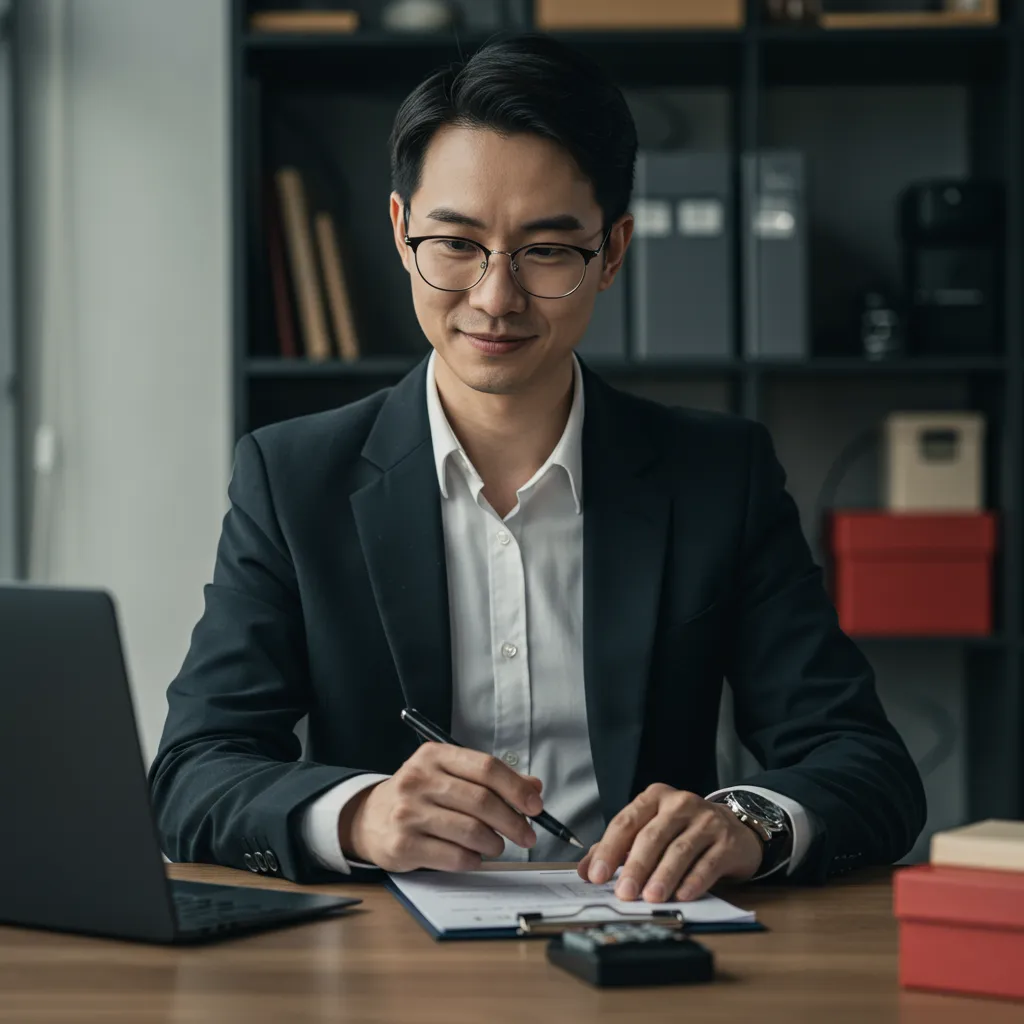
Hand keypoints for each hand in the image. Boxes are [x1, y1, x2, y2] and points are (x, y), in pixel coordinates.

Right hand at [339, 743, 543, 871]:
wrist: (370, 818)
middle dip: (513, 822)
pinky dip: (473, 860)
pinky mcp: (403, 845)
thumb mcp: (450, 775)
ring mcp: (408, 813)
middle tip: (527, 835)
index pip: (486, 767)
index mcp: (434, 756)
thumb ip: (491, 780)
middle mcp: (418, 780)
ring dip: (494, 844)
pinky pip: (454, 857)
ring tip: (496, 846)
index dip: (516, 788)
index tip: (536, 807)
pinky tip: (473, 857)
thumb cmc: (420, 795)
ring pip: (471, 831)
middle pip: (481, 801)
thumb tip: (533, 789)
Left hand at [576, 784, 763, 902]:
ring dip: (663, 876)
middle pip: (652, 836)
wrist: (734, 828)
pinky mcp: (727, 841)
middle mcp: (680, 804)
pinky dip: (694, 881)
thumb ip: (617, 848)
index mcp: (654, 798)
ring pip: (680, 849)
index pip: (626, 822)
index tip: (597, 875)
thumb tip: (586, 871)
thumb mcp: (650, 830)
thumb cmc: (683, 831)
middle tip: (624, 893)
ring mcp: (706, 820)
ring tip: (651, 898)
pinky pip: (708, 862)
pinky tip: (683, 895)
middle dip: (636, 866)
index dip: (609, 850)